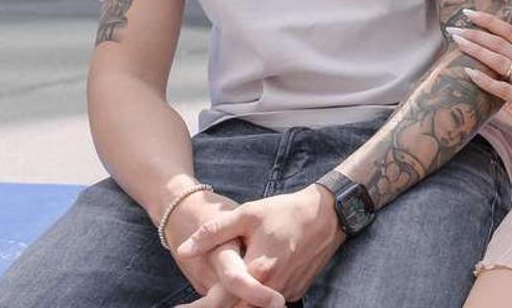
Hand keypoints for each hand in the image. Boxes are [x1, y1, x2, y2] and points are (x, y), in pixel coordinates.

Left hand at [175, 185, 344, 302]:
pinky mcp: (297, 290)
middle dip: (216, 307)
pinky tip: (249, 286)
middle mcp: (274, 288)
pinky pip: (270, 302)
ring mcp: (288, 292)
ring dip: (238, 301)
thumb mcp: (248, 214)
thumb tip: (184, 249)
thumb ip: (214, 232)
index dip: (200, 307)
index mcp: (259, 270)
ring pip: (255, 307)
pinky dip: (257, 298)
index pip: (222, 301)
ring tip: (218, 296)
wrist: (328, 215)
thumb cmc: (286, 212)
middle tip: (190, 307)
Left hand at [451, 9, 511, 133]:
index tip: (470, 13)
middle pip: (498, 42)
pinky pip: (501, 88)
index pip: (508, 31)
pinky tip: (469, 73)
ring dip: (475, 49)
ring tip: (457, 41)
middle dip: (474, 33)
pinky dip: (484, 79)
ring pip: (497, 59)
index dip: (488, 21)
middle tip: (453, 27)